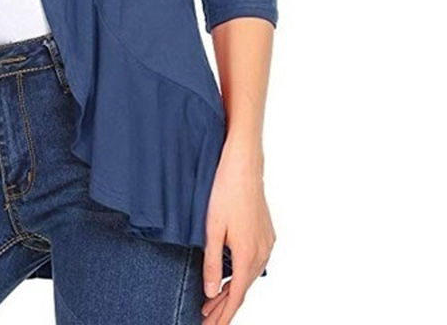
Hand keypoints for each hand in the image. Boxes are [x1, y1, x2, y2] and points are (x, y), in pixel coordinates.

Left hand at [201, 136, 275, 322]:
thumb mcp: (212, 228)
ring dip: (232, 290)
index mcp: (248, 255)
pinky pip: (253, 261)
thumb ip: (212, 262)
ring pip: (249, 275)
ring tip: (213, 302)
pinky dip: (240, 274)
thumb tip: (211, 293)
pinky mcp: (266, 232)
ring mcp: (266, 242)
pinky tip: (230, 276)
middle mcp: (262, 252)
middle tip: (206, 319)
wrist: (243, 164)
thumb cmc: (224, 191)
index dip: (223, 315)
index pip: (236, 297)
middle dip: (224, 307)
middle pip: (243, 289)